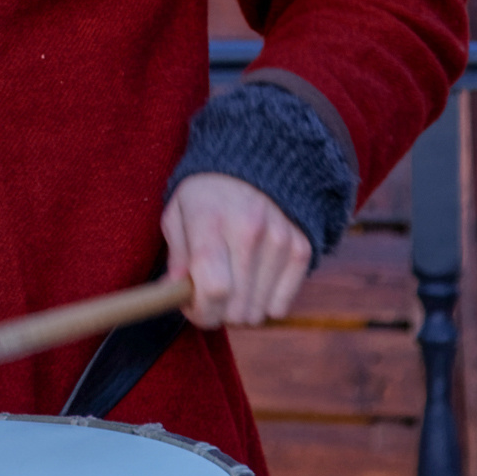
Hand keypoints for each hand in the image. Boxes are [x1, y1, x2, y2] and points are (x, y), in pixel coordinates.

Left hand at [161, 172, 311, 328]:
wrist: (255, 162)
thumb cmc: (206, 196)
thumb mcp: (177, 214)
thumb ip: (176, 257)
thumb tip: (174, 294)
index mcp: (211, 220)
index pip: (214, 288)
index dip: (200, 311)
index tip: (192, 306)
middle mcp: (250, 230)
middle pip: (237, 308)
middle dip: (217, 313)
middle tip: (209, 295)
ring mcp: (280, 240)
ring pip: (259, 312)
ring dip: (241, 309)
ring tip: (231, 284)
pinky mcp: (302, 249)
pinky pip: (281, 306)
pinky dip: (265, 303)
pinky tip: (253, 281)